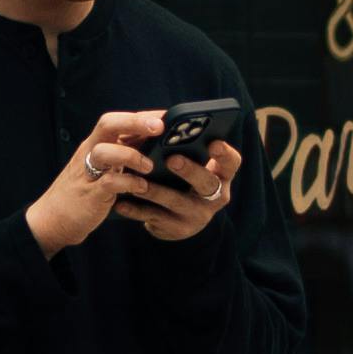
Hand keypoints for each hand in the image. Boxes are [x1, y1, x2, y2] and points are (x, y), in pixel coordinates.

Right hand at [27, 108, 188, 256]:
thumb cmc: (84, 192)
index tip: (164, 116)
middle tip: (159, 127)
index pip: (116, 120)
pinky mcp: (90, 194)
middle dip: (135, 122)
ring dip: (131, 155)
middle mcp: (89, 153)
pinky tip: (141, 187)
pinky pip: (108, 182)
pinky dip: (128, 183)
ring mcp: (87, 173)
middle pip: (108, 125)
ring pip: (105, 151)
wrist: (53, 218)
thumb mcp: (102, 168)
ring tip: (150, 166)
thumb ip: (121, 155)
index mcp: (94, 144)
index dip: (141, 116)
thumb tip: (153, 146)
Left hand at [124, 140, 242, 245]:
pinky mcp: (177, 230)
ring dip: (156, 191)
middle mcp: (215, 197)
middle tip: (172, 159)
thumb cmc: (182, 179)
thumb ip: (184, 147)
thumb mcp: (191, 165)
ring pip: (176, 202)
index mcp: (221, 175)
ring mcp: (197, 216)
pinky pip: (154, 218)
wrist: (177, 218)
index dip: (225, 153)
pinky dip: (136, 210)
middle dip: (190, 171)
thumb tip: (160, 123)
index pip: (232, 163)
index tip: (213, 142)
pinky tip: (121, 203)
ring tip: (137, 181)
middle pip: (207, 184)